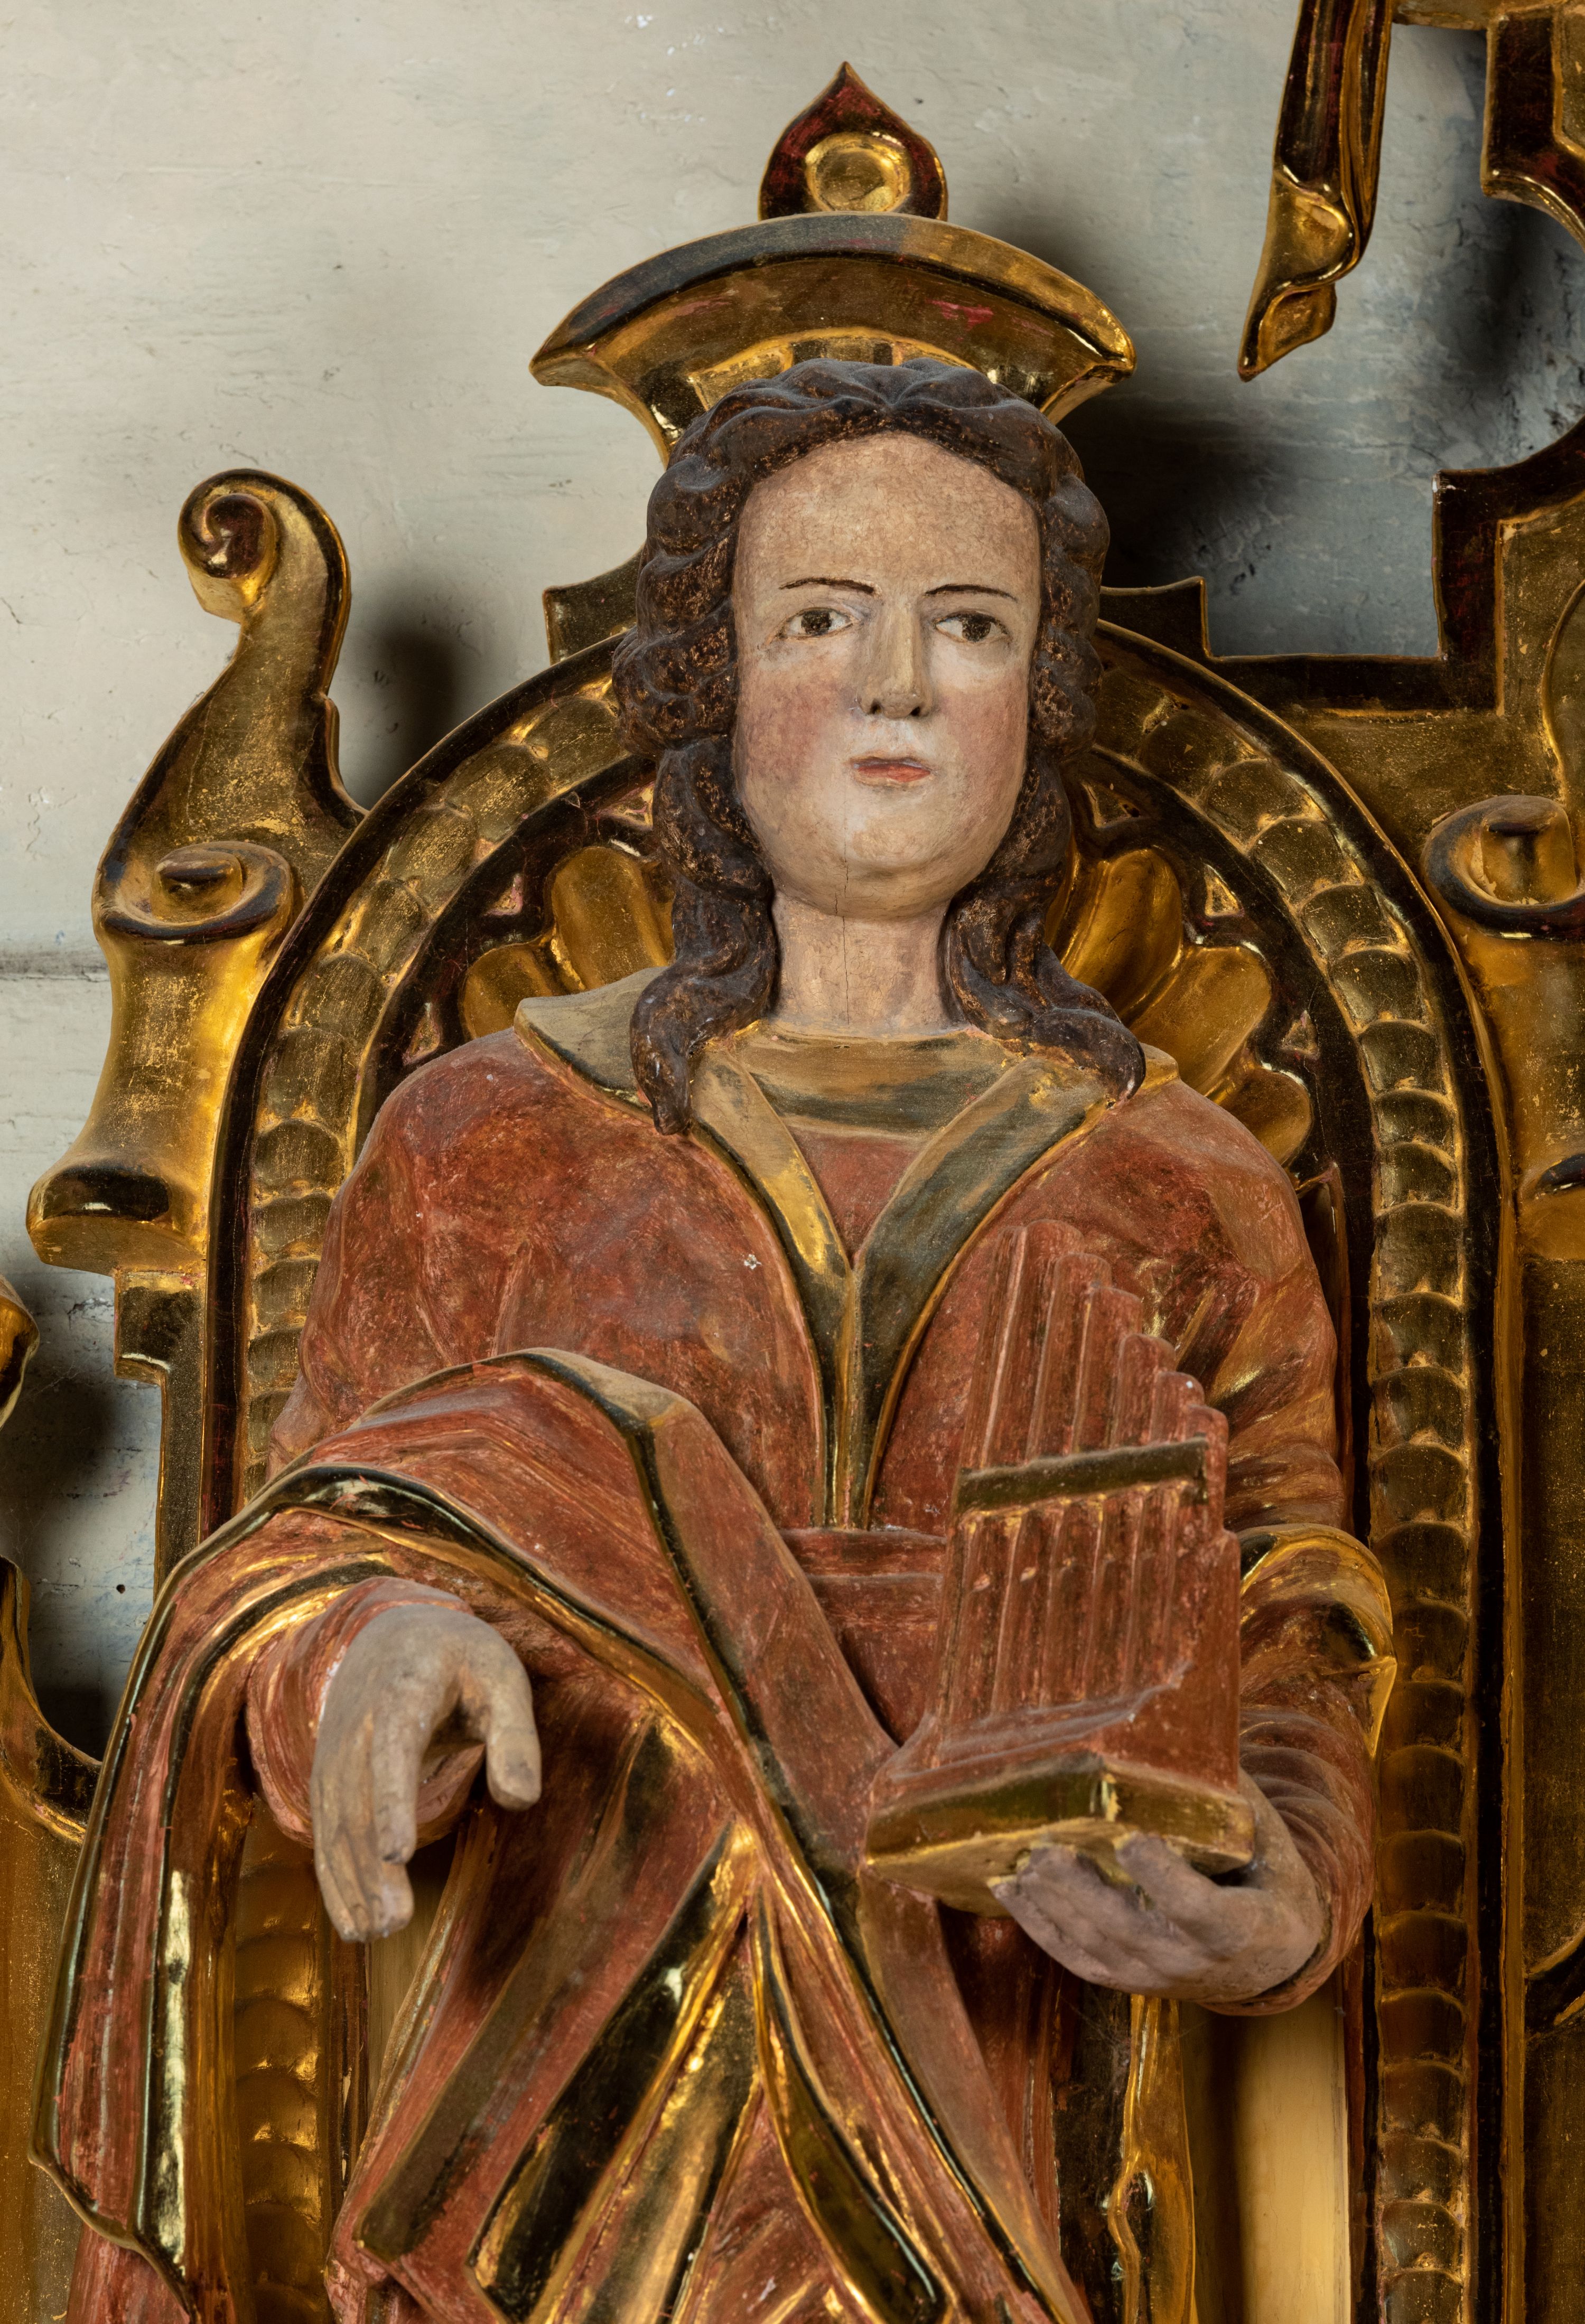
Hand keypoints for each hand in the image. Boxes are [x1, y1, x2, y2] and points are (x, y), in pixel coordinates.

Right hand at [310, 1601, 540, 1940]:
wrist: (394, 1633)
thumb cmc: (461, 1659)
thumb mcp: (504, 1678)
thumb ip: (516, 1737)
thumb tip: (523, 1801)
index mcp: (403, 1689)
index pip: (392, 1748)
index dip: (392, 1800)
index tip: (398, 1852)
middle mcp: (356, 1722)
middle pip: (358, 1798)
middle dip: (370, 1863)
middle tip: (393, 1923)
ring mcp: (334, 1750)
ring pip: (335, 1822)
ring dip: (350, 1881)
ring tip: (375, 1934)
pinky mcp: (328, 1776)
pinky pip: (326, 1831)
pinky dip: (336, 1877)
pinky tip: (354, 1924)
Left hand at [991, 1774, 1324, 2006]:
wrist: (1269, 1962)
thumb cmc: (1264, 1885)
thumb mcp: (1268, 1847)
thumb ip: (1236, 1803)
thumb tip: (1194, 1739)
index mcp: (1235, 1927)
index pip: (1194, 1905)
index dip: (1161, 1876)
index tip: (1131, 1839)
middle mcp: (1190, 1961)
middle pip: (1128, 1929)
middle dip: (1082, 1890)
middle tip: (1047, 1847)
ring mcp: (1153, 1977)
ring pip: (1095, 1944)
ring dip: (1051, 1905)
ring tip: (1021, 1861)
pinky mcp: (1125, 1981)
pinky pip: (1075, 1957)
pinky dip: (1038, 1925)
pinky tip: (1010, 1889)